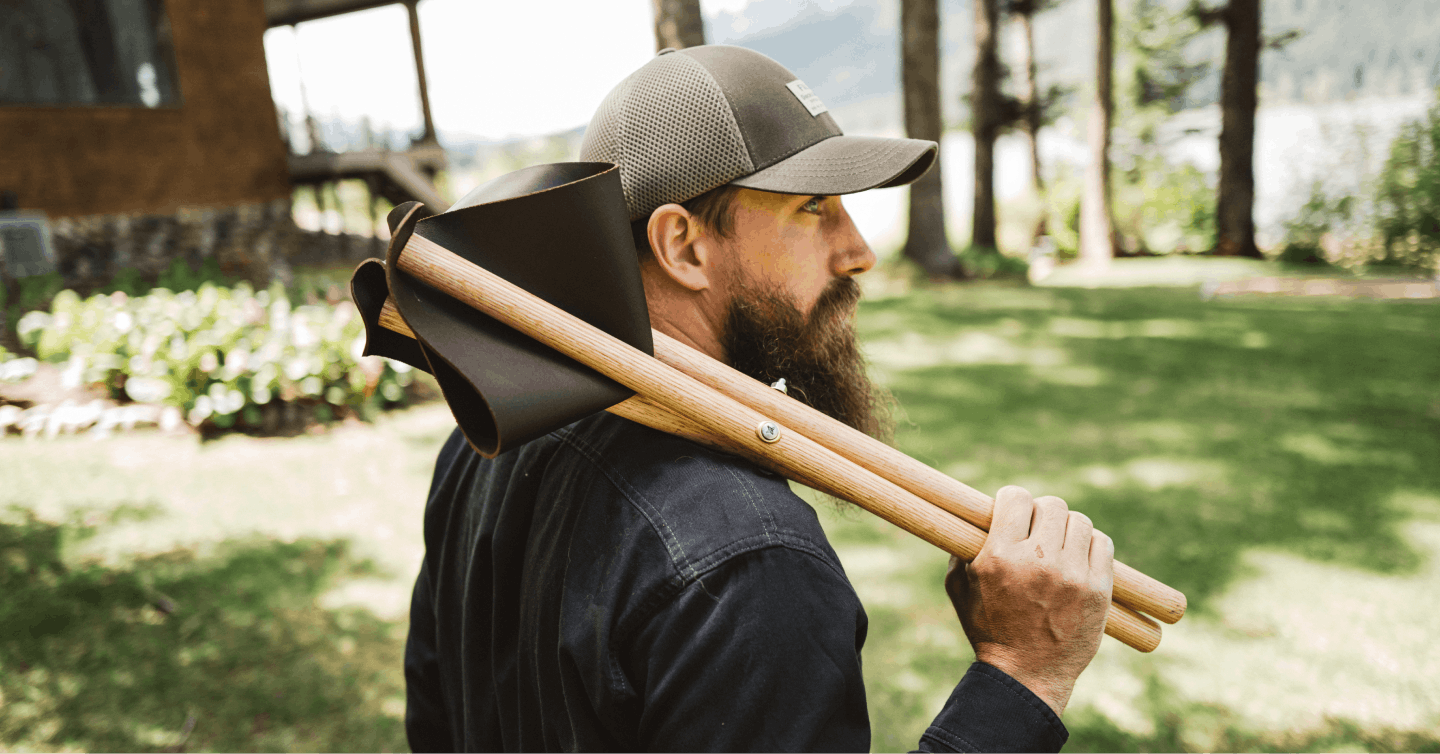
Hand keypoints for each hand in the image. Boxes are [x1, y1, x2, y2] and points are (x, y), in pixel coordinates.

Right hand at [944, 485, 1114, 716]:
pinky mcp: (1098, 589)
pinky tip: (1078, 558)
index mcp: (1000, 557)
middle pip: (1051, 505)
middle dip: (1041, 513)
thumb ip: (962, 548)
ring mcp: (1072, 575)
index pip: (1016, 497)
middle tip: (1037, 531)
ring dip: (1067, 529)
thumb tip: (973, 517)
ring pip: (1079, 521)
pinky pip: (1102, 544)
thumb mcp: (960, 588)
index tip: (1013, 511)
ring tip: (1059, 547)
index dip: (1013, 500)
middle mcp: (1038, 561)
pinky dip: (1090, 545)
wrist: (1025, 675)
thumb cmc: (988, 629)